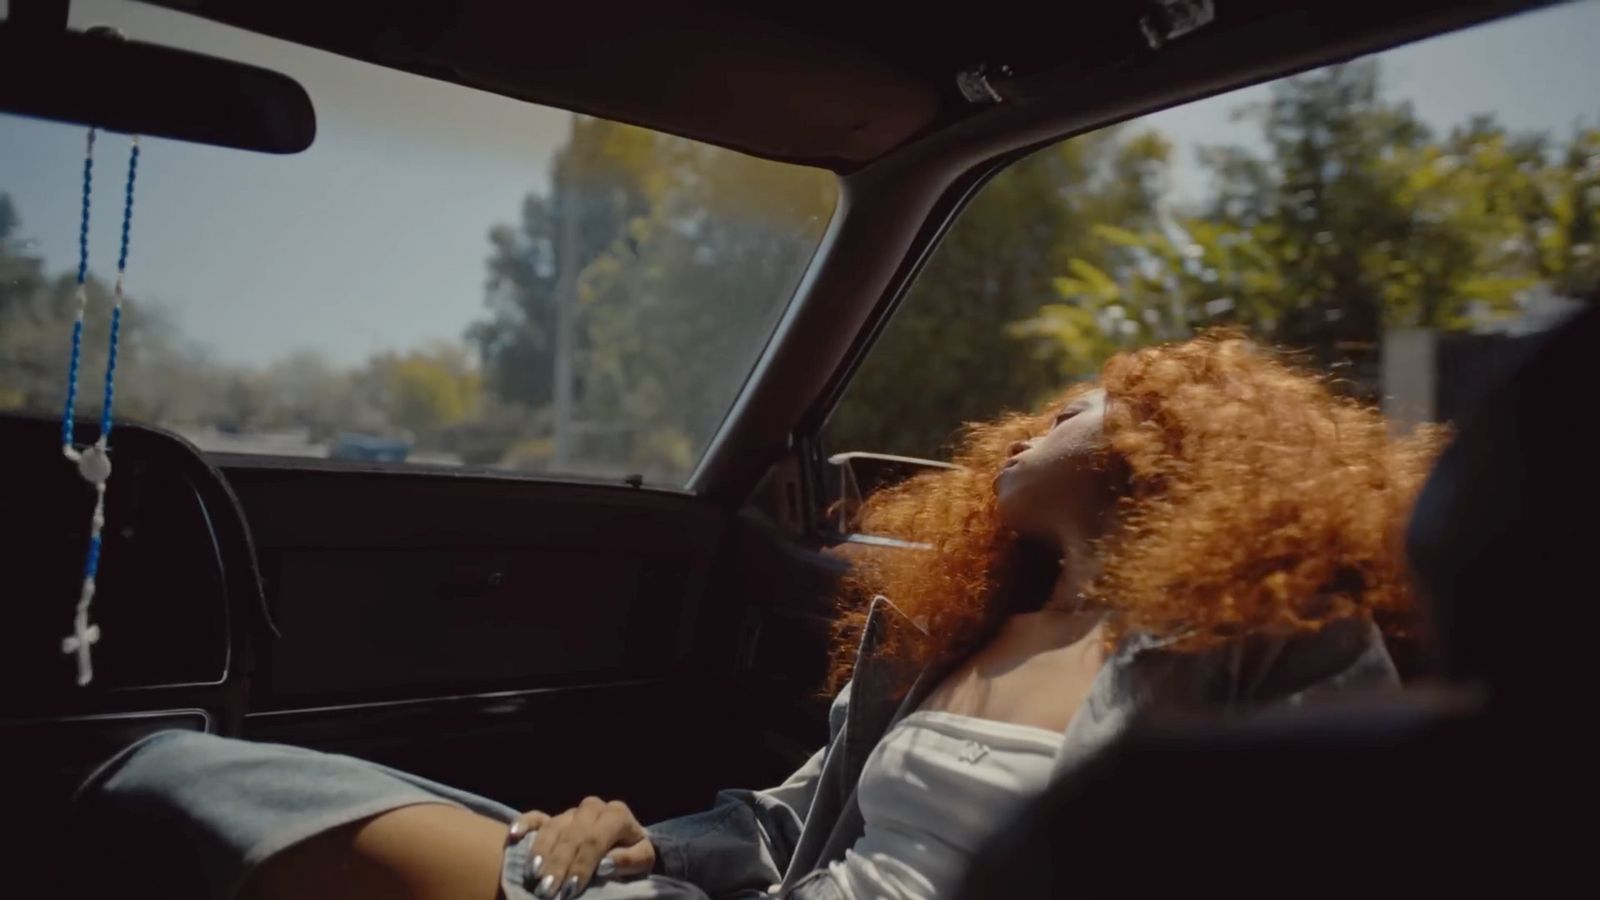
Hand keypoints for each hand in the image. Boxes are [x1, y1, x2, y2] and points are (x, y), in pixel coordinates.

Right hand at [509, 797, 655, 898]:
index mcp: (617, 815)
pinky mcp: (554, 817)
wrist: (626, 842)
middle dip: (558, 865)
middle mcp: (592, 808)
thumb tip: (604, 865)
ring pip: (552, 827)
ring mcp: (571, 812)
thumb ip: (629, 861)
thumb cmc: (632, 854)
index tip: (571, 890)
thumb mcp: (642, 859)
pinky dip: (523, 824)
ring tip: (532, 875)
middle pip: (571, 835)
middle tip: (546, 890)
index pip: (595, 839)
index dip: (582, 865)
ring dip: (540, 852)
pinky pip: (535, 817)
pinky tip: (512, 836)